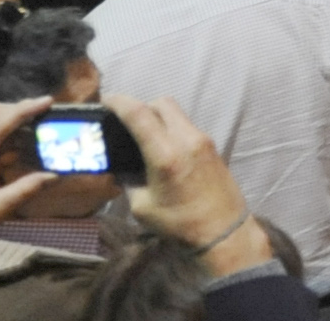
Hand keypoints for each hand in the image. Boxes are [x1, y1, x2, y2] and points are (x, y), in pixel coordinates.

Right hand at [102, 92, 272, 276]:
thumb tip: (121, 167)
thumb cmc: (179, 223)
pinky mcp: (212, 146)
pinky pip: (186, 125)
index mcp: (166, 154)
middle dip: (141, 106)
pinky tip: (161, 146)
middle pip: (162, 103)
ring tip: (142, 134)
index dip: (119, 102)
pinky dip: (170, 127)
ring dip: (158, 116)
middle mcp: (187, 139)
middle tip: (125, 120)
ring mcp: (203, 140)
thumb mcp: (143, 207)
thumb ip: (129, 181)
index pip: (140, 114)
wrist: (223, 231)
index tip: (106, 100)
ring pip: (177, 113)